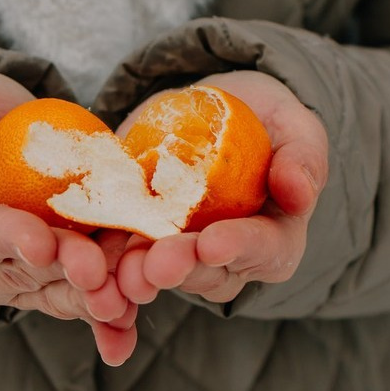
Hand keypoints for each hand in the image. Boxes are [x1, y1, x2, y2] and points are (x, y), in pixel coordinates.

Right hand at [0, 73, 137, 364]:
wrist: (10, 140)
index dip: (3, 240)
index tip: (41, 241)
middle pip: (21, 275)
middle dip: (64, 270)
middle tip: (100, 265)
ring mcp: (14, 288)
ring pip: (60, 294)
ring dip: (98, 295)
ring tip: (132, 287)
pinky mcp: (55, 289)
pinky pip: (85, 303)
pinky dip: (111, 314)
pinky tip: (131, 325)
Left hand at [114, 71, 327, 306]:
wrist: (211, 114)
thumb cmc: (266, 122)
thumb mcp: (295, 127)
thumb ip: (304, 157)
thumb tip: (298, 192)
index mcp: (273, 239)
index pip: (264, 251)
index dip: (240, 248)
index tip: (214, 243)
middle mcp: (226, 260)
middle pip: (205, 272)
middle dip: (179, 267)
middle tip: (155, 264)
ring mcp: (179, 256)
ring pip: (158, 274)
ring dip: (136, 276)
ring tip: (119, 271)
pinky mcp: (136, 241)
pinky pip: (117, 261)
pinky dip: (101, 267)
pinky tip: (85, 266)